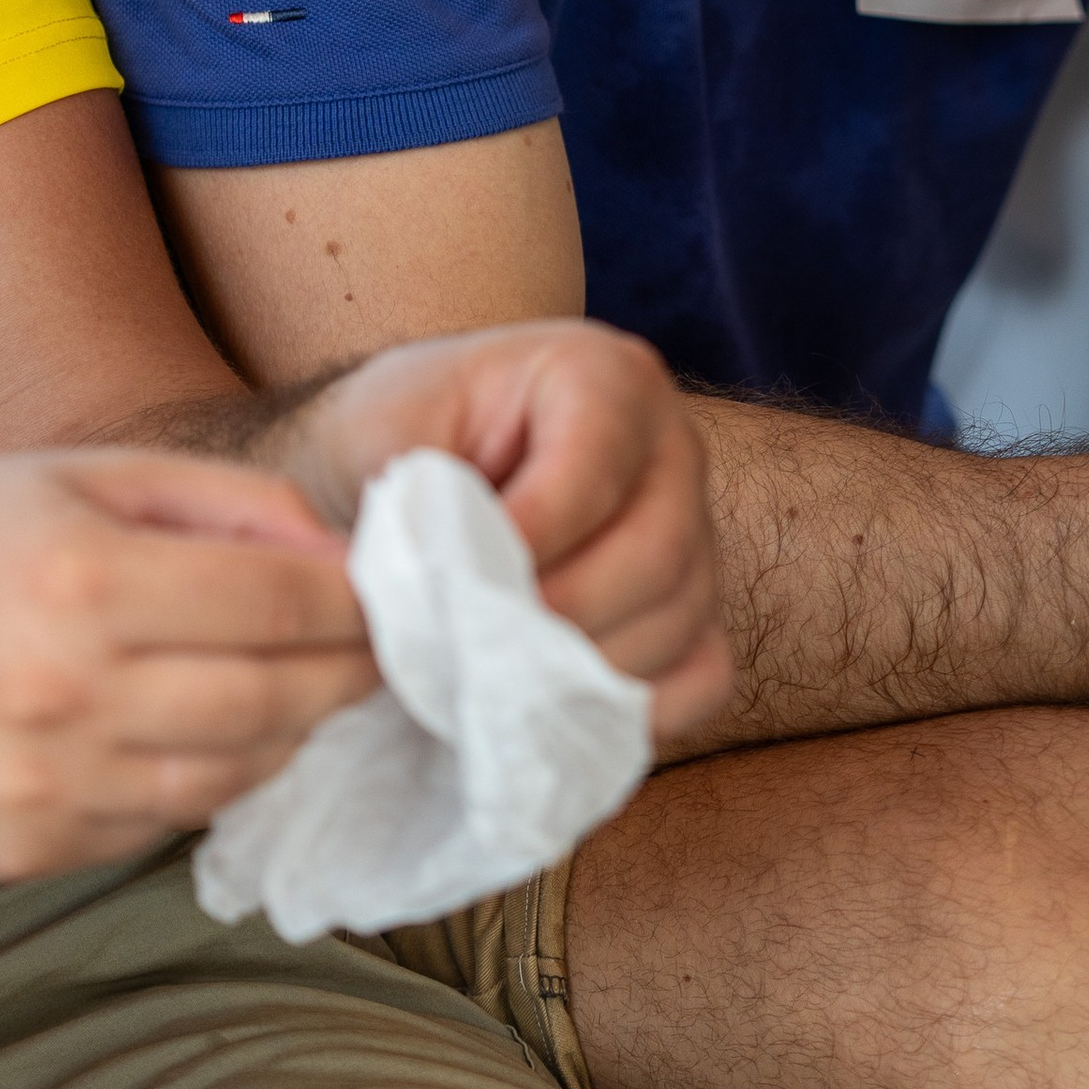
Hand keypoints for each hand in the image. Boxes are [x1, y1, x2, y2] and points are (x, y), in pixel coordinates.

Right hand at [0, 447, 374, 881]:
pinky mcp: (26, 848)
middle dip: (350, 673)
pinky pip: (162, 826)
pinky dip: (211, 782)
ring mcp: (43, 785)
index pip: (277, 599)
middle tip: (383, 654)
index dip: (356, 600)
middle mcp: (64, 693)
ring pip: (231, 776)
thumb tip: (341, 550)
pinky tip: (220, 736)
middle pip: (272, 696)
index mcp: (83, 581)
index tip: (392, 595)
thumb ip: (226, 500)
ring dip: (293, 733)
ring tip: (311, 691)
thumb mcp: (88, 475)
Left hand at [273, 323, 731, 746]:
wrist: (422, 455)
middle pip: (656, 552)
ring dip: (581, 672)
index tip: (451, 590)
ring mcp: (699, 531)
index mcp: (606, 377)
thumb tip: (439, 597)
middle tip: (468, 654)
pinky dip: (637, 711)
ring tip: (491, 685)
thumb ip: (411, 503)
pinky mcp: (698, 607)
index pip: (592, 469)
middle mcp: (674, 449)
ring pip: (679, 620)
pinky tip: (555, 711)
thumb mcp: (385, 433)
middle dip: (555, 617)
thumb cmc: (407, 433)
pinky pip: (703, 677)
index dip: (524, 541)